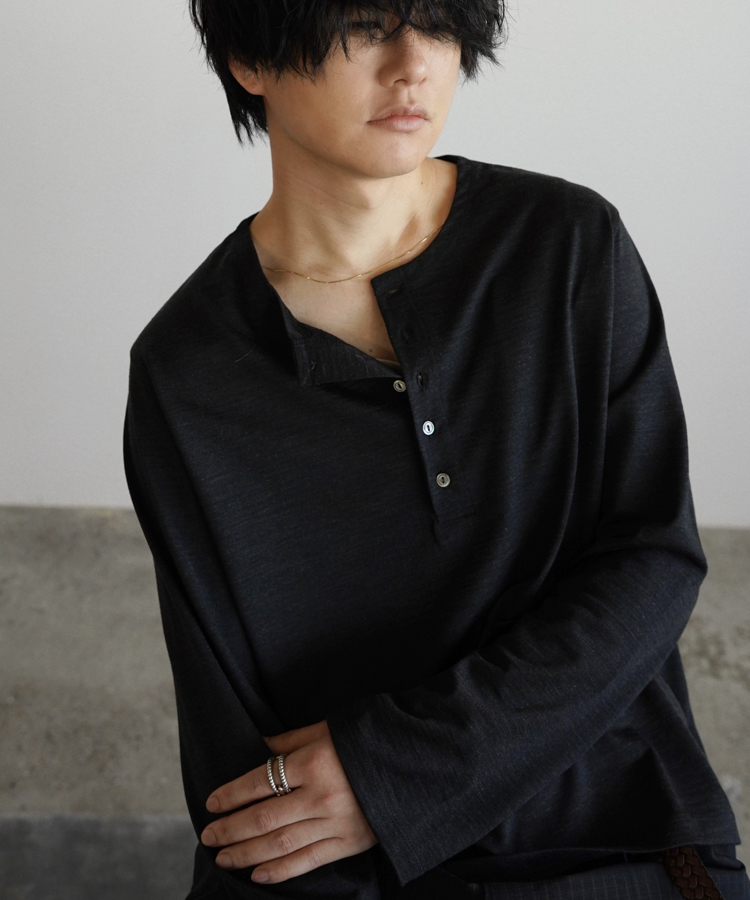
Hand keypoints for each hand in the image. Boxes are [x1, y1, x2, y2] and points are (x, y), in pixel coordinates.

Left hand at [200, 719, 377, 883]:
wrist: (414, 762)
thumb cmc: (366, 740)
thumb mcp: (328, 729)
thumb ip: (291, 740)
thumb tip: (259, 745)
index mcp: (314, 762)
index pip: (260, 781)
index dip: (231, 794)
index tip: (212, 803)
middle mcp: (321, 796)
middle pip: (263, 818)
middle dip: (230, 829)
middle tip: (208, 835)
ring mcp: (335, 822)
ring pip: (279, 844)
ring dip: (246, 853)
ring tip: (223, 856)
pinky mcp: (349, 843)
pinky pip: (308, 861)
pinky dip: (280, 871)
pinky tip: (257, 873)